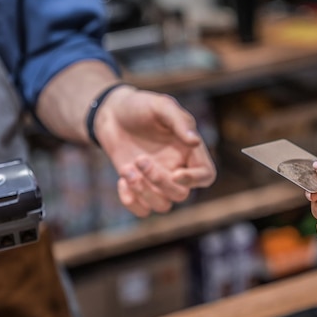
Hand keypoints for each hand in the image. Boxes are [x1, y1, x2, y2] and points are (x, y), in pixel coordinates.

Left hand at [96, 86, 215, 216]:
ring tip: (127, 170)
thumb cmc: (140, 106)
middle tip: (140, 159)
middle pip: (181, 195)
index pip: (206, 175)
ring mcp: (157, 181)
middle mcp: (176, 168)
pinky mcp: (139, 187)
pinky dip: (131, 202)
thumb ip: (179, 121)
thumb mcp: (161, 105)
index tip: (175, 174)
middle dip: (159, 182)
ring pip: (162, 206)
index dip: (194, 180)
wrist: (111, 113)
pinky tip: (121, 180)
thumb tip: (195, 141)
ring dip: (143, 193)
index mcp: (189, 151)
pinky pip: (142, 210)